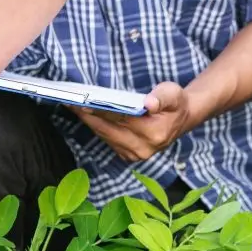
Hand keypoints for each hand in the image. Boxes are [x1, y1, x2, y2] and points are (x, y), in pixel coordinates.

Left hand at [73, 82, 193, 161]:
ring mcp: (135, 155)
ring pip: (104, 136)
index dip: (101, 109)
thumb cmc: (175, 104)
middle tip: (70, 101)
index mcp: (154, 133)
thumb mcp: (174, 93)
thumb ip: (163, 97)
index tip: (83, 99)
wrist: (181, 121)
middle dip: (88, 115)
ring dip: (89, 121)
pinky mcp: (129, 156)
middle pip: (108, 129)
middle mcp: (143, 148)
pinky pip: (107, 140)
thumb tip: (149, 103)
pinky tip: (87, 116)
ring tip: (74, 106)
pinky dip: (96, 128)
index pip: (121, 119)